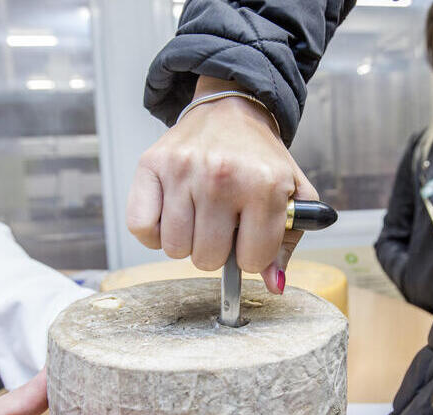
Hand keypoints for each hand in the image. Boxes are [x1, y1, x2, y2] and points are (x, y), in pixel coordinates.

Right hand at [128, 76, 318, 293]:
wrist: (231, 112)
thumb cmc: (259, 159)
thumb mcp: (291, 195)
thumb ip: (286, 243)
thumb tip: (274, 285)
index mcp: (265, 185)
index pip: (252, 260)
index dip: (252, 255)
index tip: (249, 235)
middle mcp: (222, 176)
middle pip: (208, 260)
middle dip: (217, 250)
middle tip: (223, 223)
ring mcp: (183, 169)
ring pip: (174, 249)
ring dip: (186, 242)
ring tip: (199, 216)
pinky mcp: (151, 165)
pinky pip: (142, 228)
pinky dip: (154, 233)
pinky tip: (172, 216)